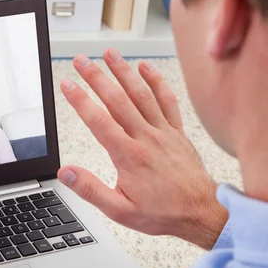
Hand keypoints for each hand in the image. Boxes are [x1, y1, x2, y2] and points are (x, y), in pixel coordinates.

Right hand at [57, 49, 227, 249]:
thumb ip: (90, 190)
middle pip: (117, 100)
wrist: (201, 213)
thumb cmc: (162, 213)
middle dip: (96, 77)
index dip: (80, 100)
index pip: (99, 121)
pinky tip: (145, 68)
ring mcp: (163, 132)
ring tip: (109, 53)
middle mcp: (145, 138)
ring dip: (123, 71)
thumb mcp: (119, 210)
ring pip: (141, 94)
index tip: (67, 84)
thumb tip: (66, 173)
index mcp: (128, 156)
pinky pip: (167, 100)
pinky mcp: (176, 132)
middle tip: (81, 60)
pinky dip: (156, 82)